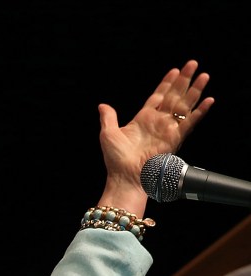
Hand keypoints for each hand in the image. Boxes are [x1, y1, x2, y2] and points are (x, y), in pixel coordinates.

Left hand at [97, 60, 213, 212]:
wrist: (125, 177)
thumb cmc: (116, 160)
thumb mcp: (108, 133)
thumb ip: (108, 117)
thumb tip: (102, 105)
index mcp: (143, 119)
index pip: (158, 96)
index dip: (166, 83)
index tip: (174, 70)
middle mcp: (158, 122)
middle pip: (174, 96)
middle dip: (184, 80)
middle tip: (193, 63)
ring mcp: (168, 129)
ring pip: (185, 105)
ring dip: (195, 90)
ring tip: (204, 76)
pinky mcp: (175, 138)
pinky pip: (190, 123)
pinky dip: (199, 112)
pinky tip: (208, 100)